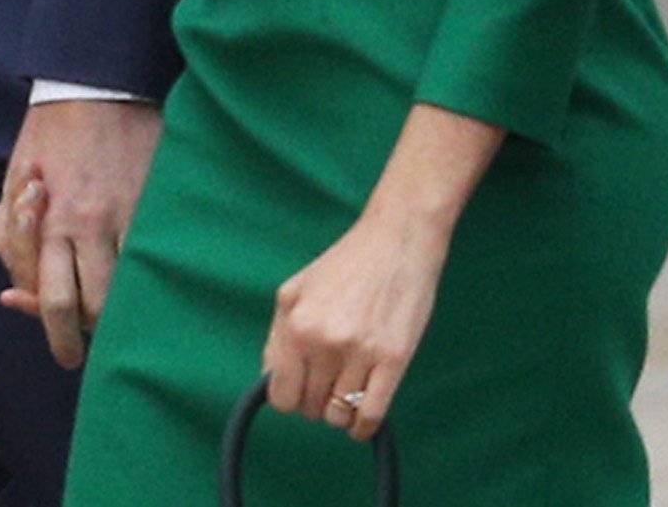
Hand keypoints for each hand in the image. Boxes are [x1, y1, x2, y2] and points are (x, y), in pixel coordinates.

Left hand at [0, 97, 161, 366]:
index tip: (32, 315)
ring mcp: (122, 218)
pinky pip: (149, 262)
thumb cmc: (54, 126)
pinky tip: (138, 288)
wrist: (99, 82)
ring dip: (110, 317)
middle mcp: (82, 225)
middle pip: (79, 307)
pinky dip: (141, 282)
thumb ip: (6, 215)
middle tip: (71, 357)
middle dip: (71, 342)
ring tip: (107, 329)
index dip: (36, 314)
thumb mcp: (16, 168)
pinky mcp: (152, 207)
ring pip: (120, 294)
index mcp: (46, 218)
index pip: (41, 291)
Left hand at [260, 104, 502, 441]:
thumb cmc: (346, 264)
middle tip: (329, 384)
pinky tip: (362, 422)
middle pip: (310, 407)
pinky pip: (372, 415)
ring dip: (341, 412)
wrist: (397, 240)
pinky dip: (363, 427)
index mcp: (296, 325)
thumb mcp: (295, 291)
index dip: (290, 397)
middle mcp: (324, 342)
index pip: (281, 395)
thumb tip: (271, 380)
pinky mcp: (394, 360)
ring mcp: (360, 352)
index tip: (302, 388)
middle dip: (316, 402)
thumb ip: (277, 338)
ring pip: (339, 415)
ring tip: (347, 392)